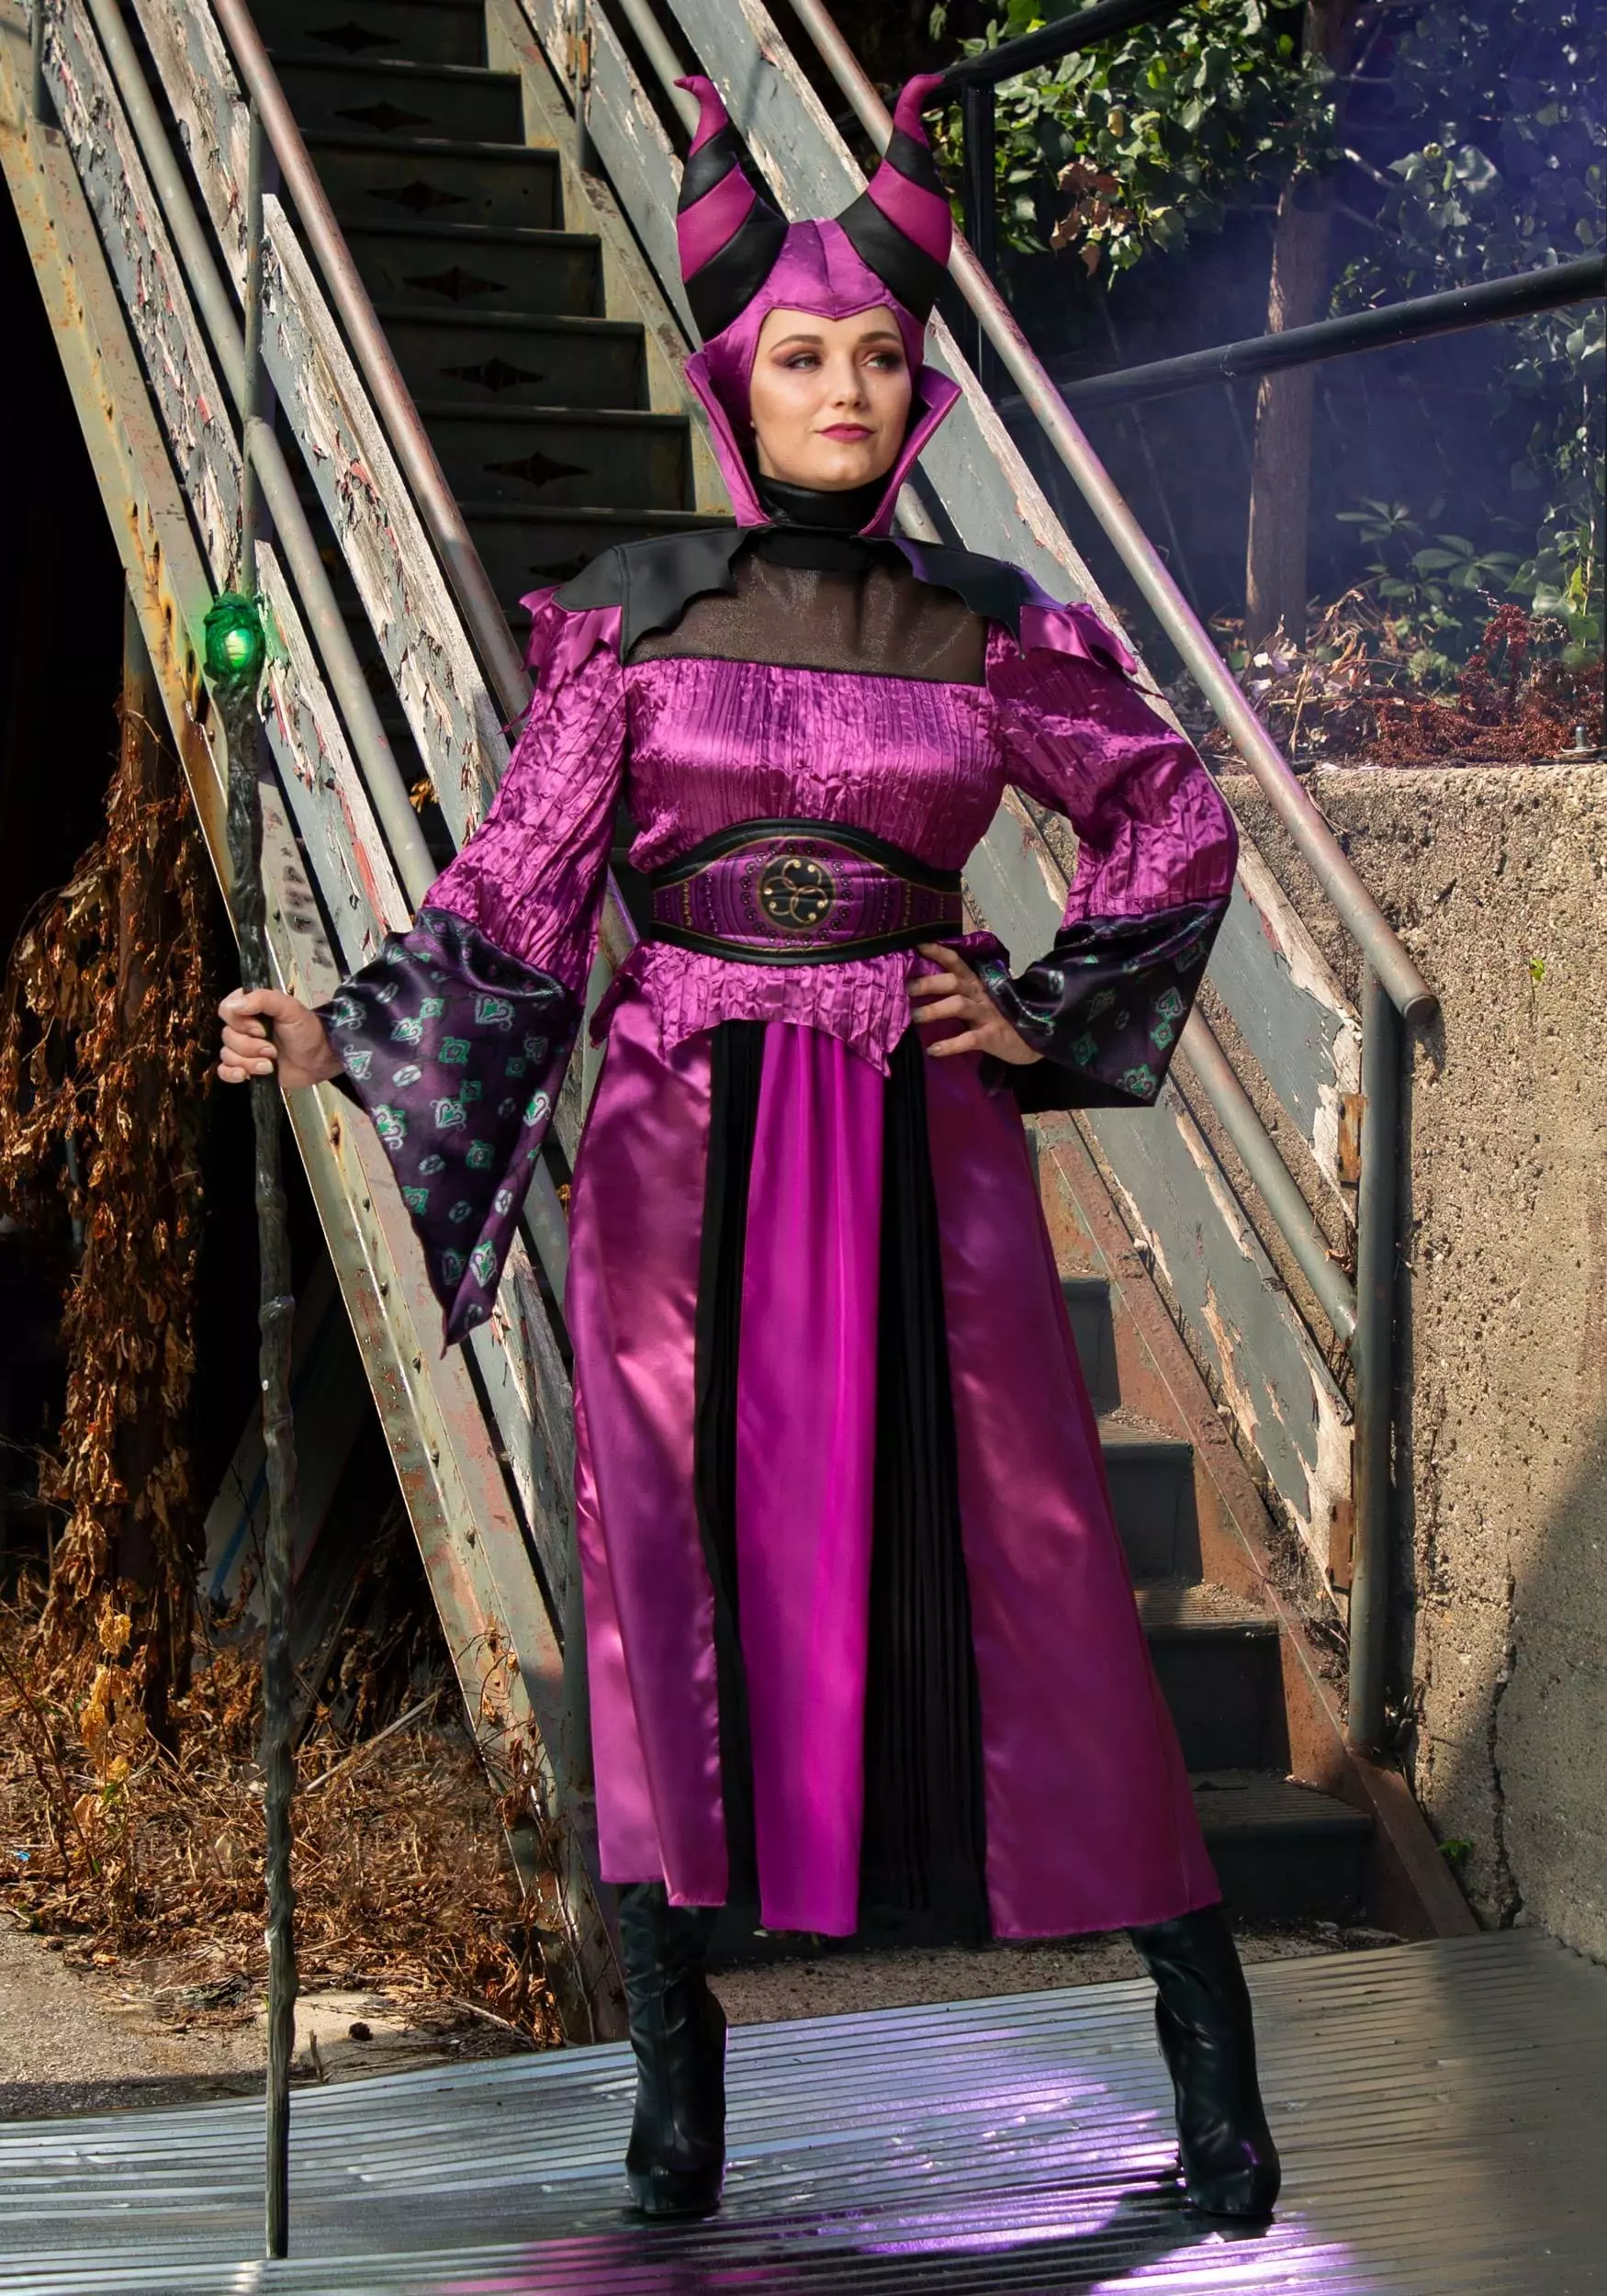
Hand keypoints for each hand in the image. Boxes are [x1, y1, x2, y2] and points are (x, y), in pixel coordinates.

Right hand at [217, 987, 343, 1091]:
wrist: (319, 1061)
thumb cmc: (307, 1031)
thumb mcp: (290, 1008)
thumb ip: (263, 999)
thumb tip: (234, 1005)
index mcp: (251, 1008)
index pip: (226, 1010)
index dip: (240, 1022)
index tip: (261, 1029)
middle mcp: (244, 1027)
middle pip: (227, 1035)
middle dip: (250, 1046)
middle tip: (272, 1050)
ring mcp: (244, 1048)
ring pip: (227, 1054)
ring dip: (249, 1062)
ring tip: (270, 1064)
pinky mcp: (246, 1067)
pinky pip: (224, 1071)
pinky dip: (232, 1074)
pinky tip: (245, 1075)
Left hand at [909, 943, 1043, 1064]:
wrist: (1035, 1039)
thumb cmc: (1002, 1018)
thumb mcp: (982, 1000)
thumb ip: (960, 993)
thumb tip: (925, 987)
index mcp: (976, 984)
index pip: (956, 962)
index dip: (938, 952)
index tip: (918, 944)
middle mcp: (980, 995)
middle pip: (954, 981)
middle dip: (929, 982)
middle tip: (908, 989)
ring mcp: (987, 1015)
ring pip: (959, 1005)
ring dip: (934, 1009)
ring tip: (914, 1016)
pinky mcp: (992, 1036)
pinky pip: (969, 1039)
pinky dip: (950, 1045)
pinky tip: (933, 1050)